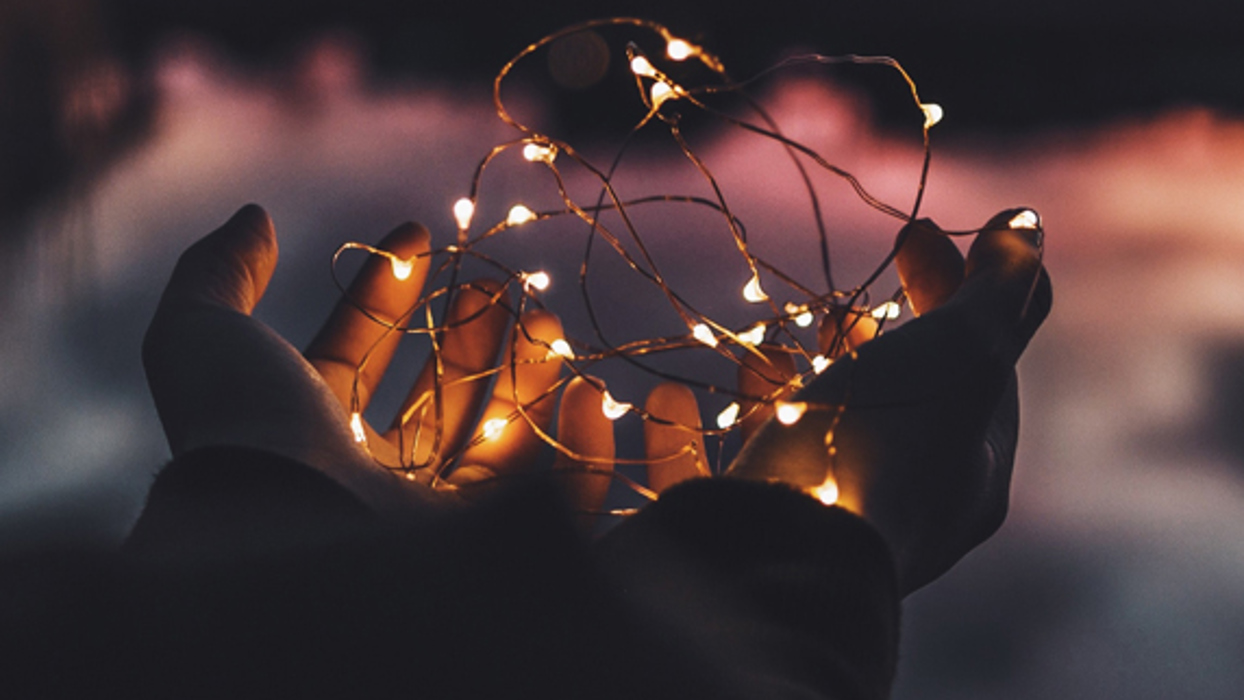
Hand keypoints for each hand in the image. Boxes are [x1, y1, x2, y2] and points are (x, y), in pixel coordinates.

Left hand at [142, 204, 614, 517]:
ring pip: (490, 436)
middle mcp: (363, 472)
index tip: (417, 235)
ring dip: (522, 373)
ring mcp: (424, 511)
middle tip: (494, 283)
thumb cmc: (245, 425)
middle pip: (428, 394)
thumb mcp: (202, 333)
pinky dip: (576, 442)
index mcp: (304, 426)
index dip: (383, 291)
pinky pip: (547, 493)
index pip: (354, 351)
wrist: (287, 520)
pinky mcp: (482, 541)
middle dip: (463, 331)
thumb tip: (255, 216)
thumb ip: (220, 272)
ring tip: (544, 318)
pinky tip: (584, 386)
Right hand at [683, 209, 1049, 594]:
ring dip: (790, 387)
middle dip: (870, 344)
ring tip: (769, 350)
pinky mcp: (738, 539)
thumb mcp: (964, 352)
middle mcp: (903, 510)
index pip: (977, 364)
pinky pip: (719, 482)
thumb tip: (1027, 225)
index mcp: (970, 472)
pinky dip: (698, 436)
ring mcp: (821, 526)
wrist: (783, 547)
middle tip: (842, 305)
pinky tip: (668, 399)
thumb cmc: (882, 444)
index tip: (915, 230)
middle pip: (892, 408)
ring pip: (805, 446)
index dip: (954, 288)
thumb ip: (1000, 291)